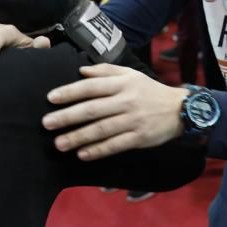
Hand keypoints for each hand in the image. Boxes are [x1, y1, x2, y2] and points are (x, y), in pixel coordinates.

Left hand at [43, 63, 186, 159]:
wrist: (179, 109)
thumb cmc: (149, 91)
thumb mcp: (131, 74)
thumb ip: (106, 71)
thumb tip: (81, 71)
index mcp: (122, 83)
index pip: (91, 87)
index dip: (70, 92)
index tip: (51, 99)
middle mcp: (126, 101)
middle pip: (93, 109)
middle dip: (68, 117)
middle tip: (47, 123)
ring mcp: (133, 120)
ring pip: (102, 129)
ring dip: (79, 137)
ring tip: (59, 143)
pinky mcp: (139, 137)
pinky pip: (115, 145)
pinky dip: (98, 150)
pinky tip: (83, 155)